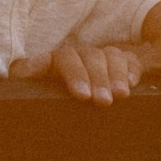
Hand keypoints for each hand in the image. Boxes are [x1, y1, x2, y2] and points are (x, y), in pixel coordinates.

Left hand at [10, 43, 141, 104]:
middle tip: (103, 102)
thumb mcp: (33, 87)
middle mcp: (81, 55)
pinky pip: (130, 60)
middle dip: (98, 79)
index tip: (82, 96)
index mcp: (57, 60)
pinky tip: (133, 83)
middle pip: (91, 57)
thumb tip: (29, 66)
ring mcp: (102, 58)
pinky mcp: (121, 64)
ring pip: (111, 56)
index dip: (75, 74)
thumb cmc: (47, 97)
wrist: (66, 105)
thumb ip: (27, 74)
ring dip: (116, 75)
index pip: (65, 58)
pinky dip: (132, 69)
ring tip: (120, 95)